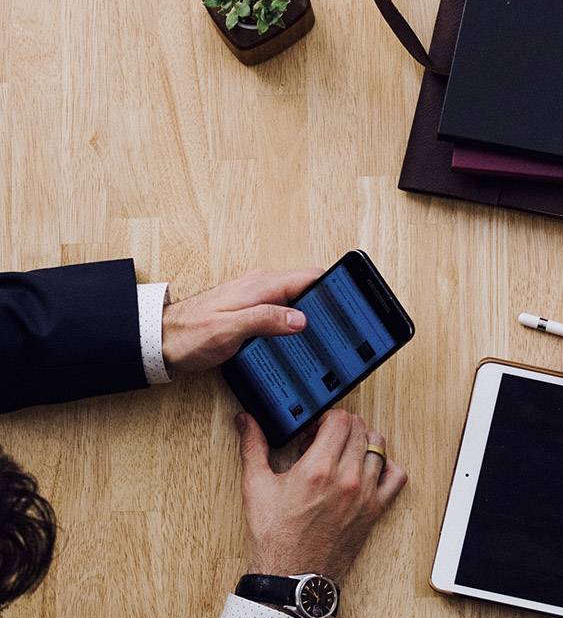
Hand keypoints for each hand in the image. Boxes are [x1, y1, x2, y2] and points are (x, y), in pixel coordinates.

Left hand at [161, 267, 324, 372]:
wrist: (161, 340)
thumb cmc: (189, 336)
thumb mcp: (230, 330)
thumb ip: (266, 320)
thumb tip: (300, 319)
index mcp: (261, 287)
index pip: (309, 277)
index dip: (332, 288)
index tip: (347, 302)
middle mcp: (261, 287)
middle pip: (307, 290)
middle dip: (325, 305)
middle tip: (340, 327)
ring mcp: (256, 297)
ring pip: (295, 301)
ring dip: (310, 315)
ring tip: (324, 335)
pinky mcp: (251, 310)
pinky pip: (282, 311)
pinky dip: (293, 322)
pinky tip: (296, 338)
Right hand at [236, 409, 407, 580]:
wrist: (292, 577)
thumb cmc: (275, 538)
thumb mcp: (256, 487)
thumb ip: (253, 447)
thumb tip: (245, 421)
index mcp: (318, 468)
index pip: (340, 419)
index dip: (324, 419)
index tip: (313, 431)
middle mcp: (347, 479)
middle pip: (360, 429)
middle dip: (341, 429)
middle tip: (323, 444)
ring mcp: (365, 495)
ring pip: (378, 448)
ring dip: (361, 444)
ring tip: (342, 456)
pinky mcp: (375, 511)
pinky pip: (396, 477)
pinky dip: (386, 468)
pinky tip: (366, 472)